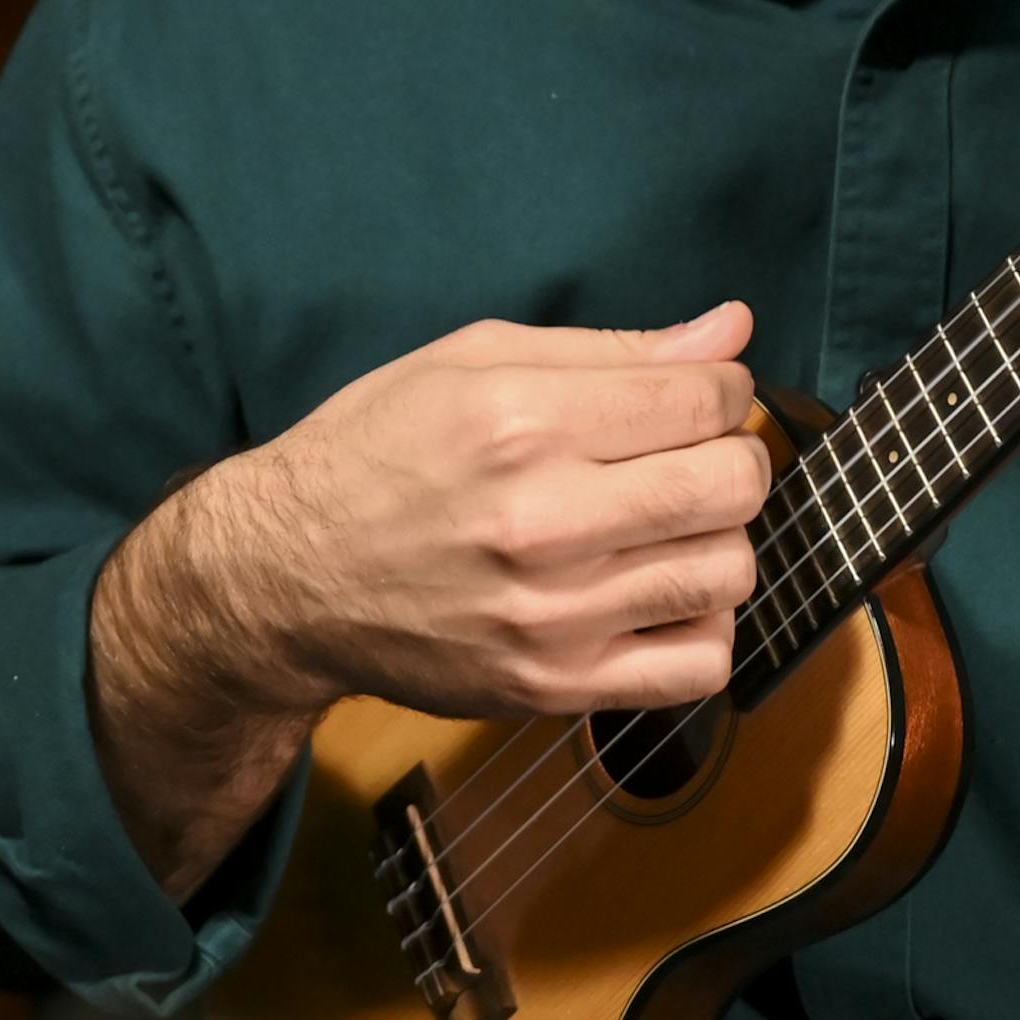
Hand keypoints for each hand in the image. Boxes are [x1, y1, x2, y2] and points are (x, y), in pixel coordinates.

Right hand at [147, 301, 771, 720]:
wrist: (285, 578)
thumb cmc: (381, 447)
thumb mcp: (477, 358)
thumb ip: (614, 348)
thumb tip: (733, 331)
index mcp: (524, 423)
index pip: (702, 399)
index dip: (727, 385)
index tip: (704, 393)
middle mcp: (544, 522)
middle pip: (732, 486)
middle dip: (735, 455)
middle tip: (695, 452)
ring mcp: (553, 617)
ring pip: (729, 572)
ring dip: (721, 537)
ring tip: (672, 523)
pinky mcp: (553, 688)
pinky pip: (698, 669)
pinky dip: (704, 625)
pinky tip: (661, 593)